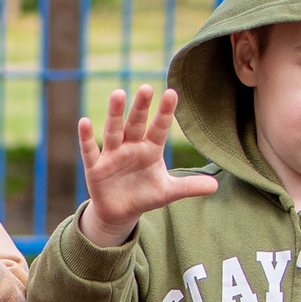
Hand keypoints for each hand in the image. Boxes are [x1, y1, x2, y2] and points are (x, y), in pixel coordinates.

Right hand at [74, 85, 217, 247]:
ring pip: (114, 131)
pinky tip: (84, 122)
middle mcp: (131, 147)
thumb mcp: (168, 192)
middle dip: (141, 107)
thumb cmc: (144, 195)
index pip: (159, 128)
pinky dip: (86, 137)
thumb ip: (189, 186)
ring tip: (118, 93)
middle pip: (136, 124)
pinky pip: (90, 150)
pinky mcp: (96, 167)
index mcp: (150, 149)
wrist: (120, 212)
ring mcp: (113, 155)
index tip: (172, 93)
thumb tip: (216, 186)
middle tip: (147, 88)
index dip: (165, 113)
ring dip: (115, 114)